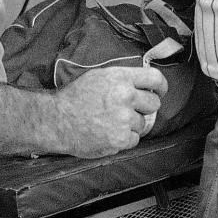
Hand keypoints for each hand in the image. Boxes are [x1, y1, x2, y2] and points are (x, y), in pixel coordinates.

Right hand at [52, 66, 166, 157]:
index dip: (161, 87)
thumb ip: (122, 78)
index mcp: (120, 78)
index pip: (155, 78)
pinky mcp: (120, 138)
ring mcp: (123, 118)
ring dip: (131, 126)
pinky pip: (135, 140)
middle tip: (128, 112)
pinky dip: (124, 139)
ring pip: (143, 124)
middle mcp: (124, 96)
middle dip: (144, 109)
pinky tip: (108, 134)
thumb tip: (144, 84)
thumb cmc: (75, 98)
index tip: (159, 92)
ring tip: (111, 124)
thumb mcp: (98, 77)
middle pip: (154, 103)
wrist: (57, 121)